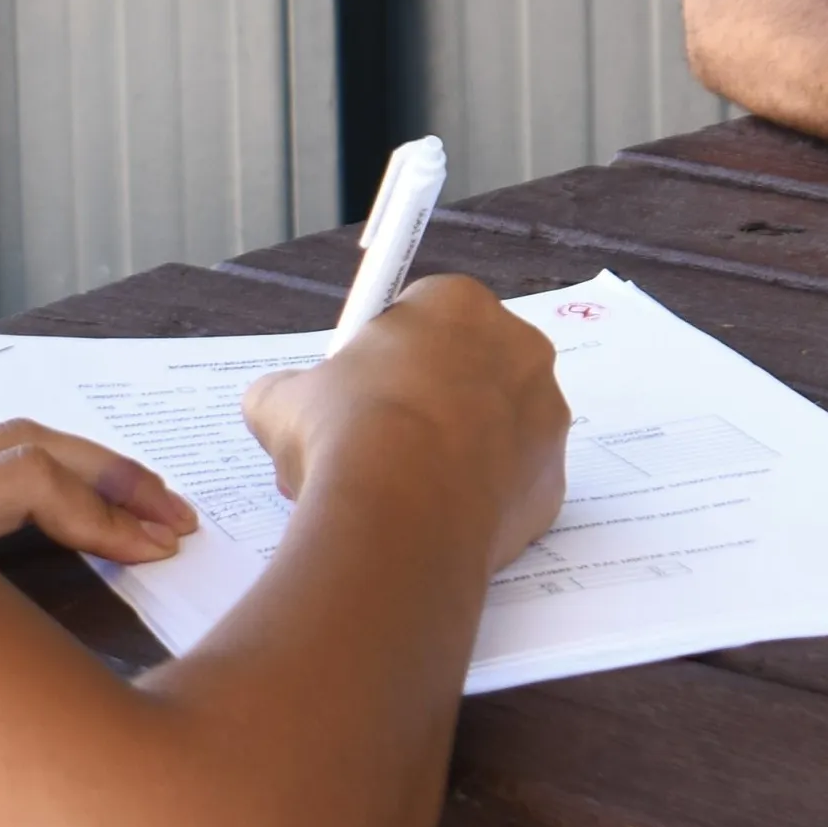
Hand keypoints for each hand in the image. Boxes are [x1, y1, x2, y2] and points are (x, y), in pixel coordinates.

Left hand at [0, 419, 204, 560]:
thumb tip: (81, 671)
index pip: (24, 477)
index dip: (104, 511)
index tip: (156, 552)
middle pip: (16, 440)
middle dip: (109, 472)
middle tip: (172, 515)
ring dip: (75, 466)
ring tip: (136, 504)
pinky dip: (31, 477)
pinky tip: (65, 510)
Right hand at [241, 278, 573, 567]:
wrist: (398, 516)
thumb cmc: (344, 434)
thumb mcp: (282, 400)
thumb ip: (286, 390)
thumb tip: (274, 403)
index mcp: (458, 304)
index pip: (425, 317)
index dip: (386, 358)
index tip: (361, 394)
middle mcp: (520, 349)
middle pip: (470, 370)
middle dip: (430, 403)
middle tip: (378, 445)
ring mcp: (546, 419)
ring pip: (498, 431)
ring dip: (460, 453)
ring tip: (404, 492)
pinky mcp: (553, 485)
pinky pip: (512, 490)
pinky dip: (480, 504)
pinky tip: (435, 522)